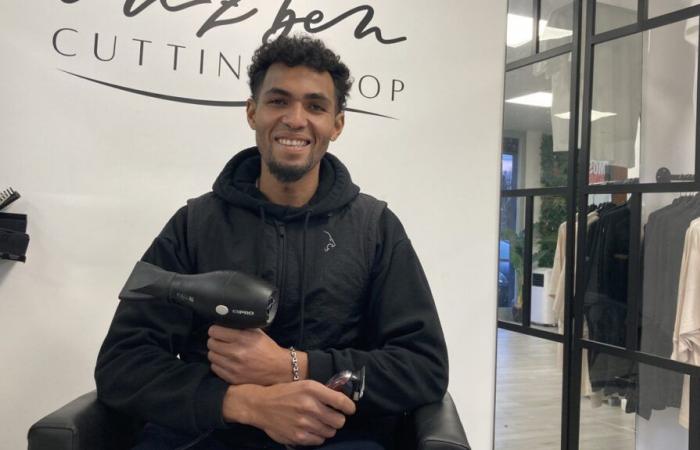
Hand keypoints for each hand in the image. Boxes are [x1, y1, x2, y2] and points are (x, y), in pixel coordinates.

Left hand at [207, 325, 305, 384]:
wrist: (278, 369)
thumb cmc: (268, 349)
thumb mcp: (257, 333)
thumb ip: (241, 327)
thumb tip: (225, 322)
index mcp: (243, 338)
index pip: (215, 331)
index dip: (215, 330)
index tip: (218, 331)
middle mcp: (237, 352)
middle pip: (211, 343)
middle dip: (215, 341)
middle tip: (221, 342)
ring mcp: (233, 367)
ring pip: (211, 356)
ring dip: (216, 353)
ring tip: (224, 352)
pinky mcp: (232, 378)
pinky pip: (215, 368)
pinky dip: (219, 364)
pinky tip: (227, 362)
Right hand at [223, 381, 356, 445]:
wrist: (260, 405)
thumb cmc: (284, 393)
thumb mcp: (303, 385)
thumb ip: (323, 392)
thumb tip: (343, 400)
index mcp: (312, 389)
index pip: (341, 401)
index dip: (349, 407)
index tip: (350, 409)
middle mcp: (309, 405)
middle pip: (339, 421)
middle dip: (338, 419)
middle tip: (332, 417)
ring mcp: (304, 423)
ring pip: (330, 432)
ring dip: (328, 428)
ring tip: (319, 423)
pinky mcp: (298, 436)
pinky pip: (319, 440)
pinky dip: (318, 436)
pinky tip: (311, 430)